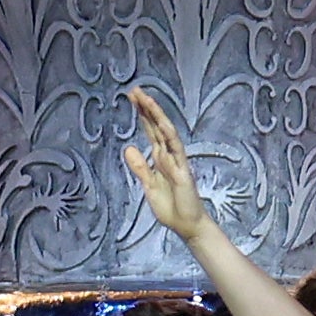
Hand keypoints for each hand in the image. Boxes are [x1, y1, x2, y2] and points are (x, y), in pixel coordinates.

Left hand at [121, 86, 215, 246]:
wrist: (186, 224)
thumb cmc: (171, 206)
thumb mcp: (148, 185)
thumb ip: (140, 167)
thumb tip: (128, 147)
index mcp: (160, 158)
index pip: (150, 131)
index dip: (142, 115)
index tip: (132, 98)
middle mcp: (170, 156)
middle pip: (158, 127)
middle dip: (147, 109)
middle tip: (135, 90)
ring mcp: (178, 162)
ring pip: (167, 134)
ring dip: (158, 117)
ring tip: (147, 100)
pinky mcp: (183, 173)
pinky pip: (176, 154)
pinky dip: (169, 140)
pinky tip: (162, 125)